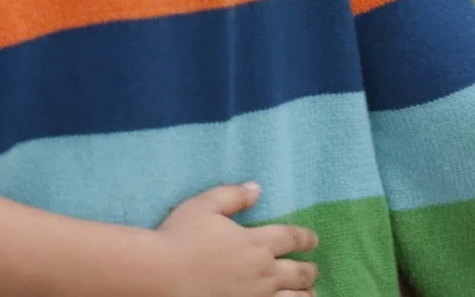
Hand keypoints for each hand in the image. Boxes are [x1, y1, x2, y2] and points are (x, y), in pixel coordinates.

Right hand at [154, 183, 318, 295]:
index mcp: (256, 242)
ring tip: (309, 292)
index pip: (292, 238)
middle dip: (309, 270)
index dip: (306, 238)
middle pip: (300, 272)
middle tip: (312, 269)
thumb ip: (232, 195)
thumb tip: (256, 188)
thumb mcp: (203, 206)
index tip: (312, 239)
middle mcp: (264, 272)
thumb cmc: (179, 237)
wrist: (162, 275)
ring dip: (305, 294)